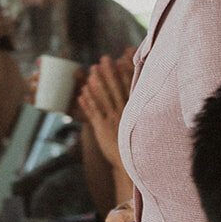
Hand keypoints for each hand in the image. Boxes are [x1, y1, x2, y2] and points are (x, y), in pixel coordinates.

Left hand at [78, 54, 132, 168]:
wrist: (129, 163)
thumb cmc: (135, 143)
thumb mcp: (139, 124)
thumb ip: (135, 108)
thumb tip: (136, 95)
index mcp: (133, 110)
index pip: (129, 87)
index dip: (123, 72)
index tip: (120, 59)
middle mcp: (123, 112)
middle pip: (115, 88)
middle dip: (109, 72)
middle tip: (104, 58)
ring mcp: (112, 120)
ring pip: (103, 98)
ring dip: (97, 83)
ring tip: (91, 70)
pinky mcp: (102, 128)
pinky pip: (94, 112)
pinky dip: (87, 102)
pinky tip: (81, 93)